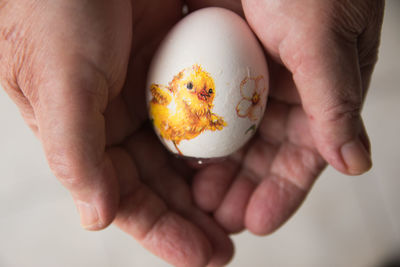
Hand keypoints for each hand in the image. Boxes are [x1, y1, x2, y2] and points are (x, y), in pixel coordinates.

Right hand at [0, 1, 231, 265]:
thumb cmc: (54, 9)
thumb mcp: (58, 80)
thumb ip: (73, 150)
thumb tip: (98, 219)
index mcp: (84, 134)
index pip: (125, 199)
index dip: (163, 233)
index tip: (203, 259)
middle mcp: (116, 122)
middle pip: (158, 185)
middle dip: (191, 220)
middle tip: (227, 246)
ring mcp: (148, 96)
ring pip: (183, 155)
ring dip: (210, 186)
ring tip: (241, 215)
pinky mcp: (173, 69)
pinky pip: (202, 113)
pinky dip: (221, 137)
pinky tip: (244, 157)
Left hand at [186, 0, 383, 233]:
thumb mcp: (323, 35)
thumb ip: (336, 100)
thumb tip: (355, 162)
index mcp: (320, 89)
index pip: (305, 154)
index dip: (282, 192)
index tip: (256, 222)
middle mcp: (285, 90)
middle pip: (263, 155)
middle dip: (242, 190)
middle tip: (215, 217)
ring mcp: (248, 78)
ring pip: (233, 138)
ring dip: (215, 170)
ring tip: (194, 199)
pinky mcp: (217, 62)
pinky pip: (206, 108)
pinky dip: (195, 133)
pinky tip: (179, 153)